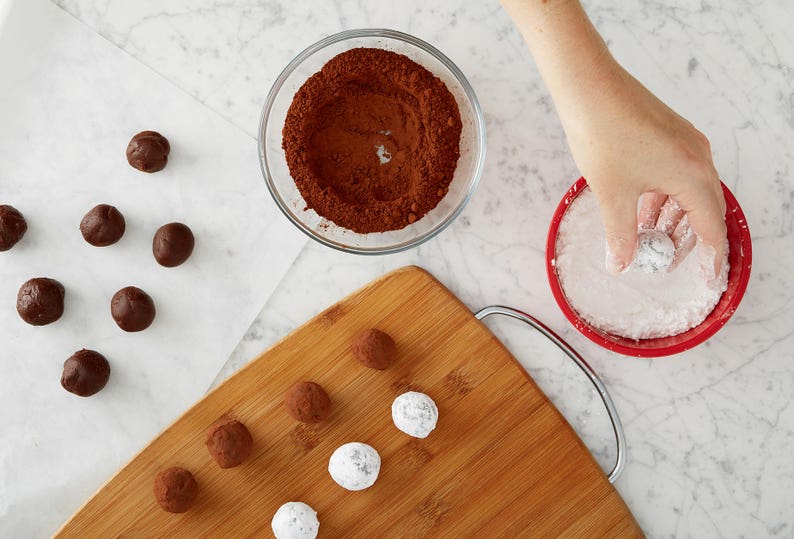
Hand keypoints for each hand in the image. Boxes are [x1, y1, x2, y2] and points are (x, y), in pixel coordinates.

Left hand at [561, 63, 726, 274]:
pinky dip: (663, 196)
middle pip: (704, 209)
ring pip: (688, 190)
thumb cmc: (603, 134)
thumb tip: (621, 264)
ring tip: (649, 239)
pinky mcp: (668, 134)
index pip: (711, 226)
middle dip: (686, 239)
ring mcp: (683, 143)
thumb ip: (620, 235)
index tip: (706, 277)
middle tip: (666, 261)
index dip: (709, 256)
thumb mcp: (612, 195)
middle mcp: (697, 157)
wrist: (588, 87)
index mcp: (692, 174)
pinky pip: (675, 173)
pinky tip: (641, 210)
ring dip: (671, 217)